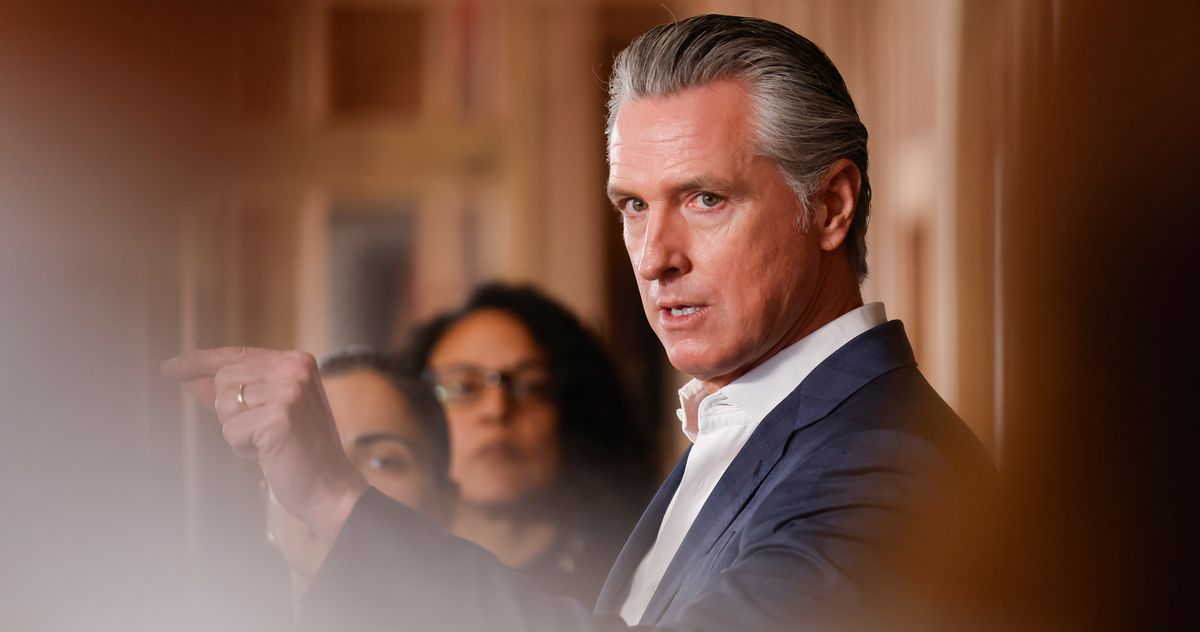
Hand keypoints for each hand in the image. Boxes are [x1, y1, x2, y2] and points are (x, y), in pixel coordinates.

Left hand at [161, 347, 368, 548]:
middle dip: (230, 411)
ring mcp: (288, 392)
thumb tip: (191, 380)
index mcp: (297, 361)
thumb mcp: (269, 411)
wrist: (330, 487)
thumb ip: (235, 392)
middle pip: (224, 379)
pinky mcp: (278, 418)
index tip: (170, 368)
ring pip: (224, 404)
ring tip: (269, 442)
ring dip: (237, 431)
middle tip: (262, 431)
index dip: (199, 362)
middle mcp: (295, 369)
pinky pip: (231, 431)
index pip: (236, 355)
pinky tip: (270, 453)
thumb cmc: (300, 451)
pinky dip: (243, 448)